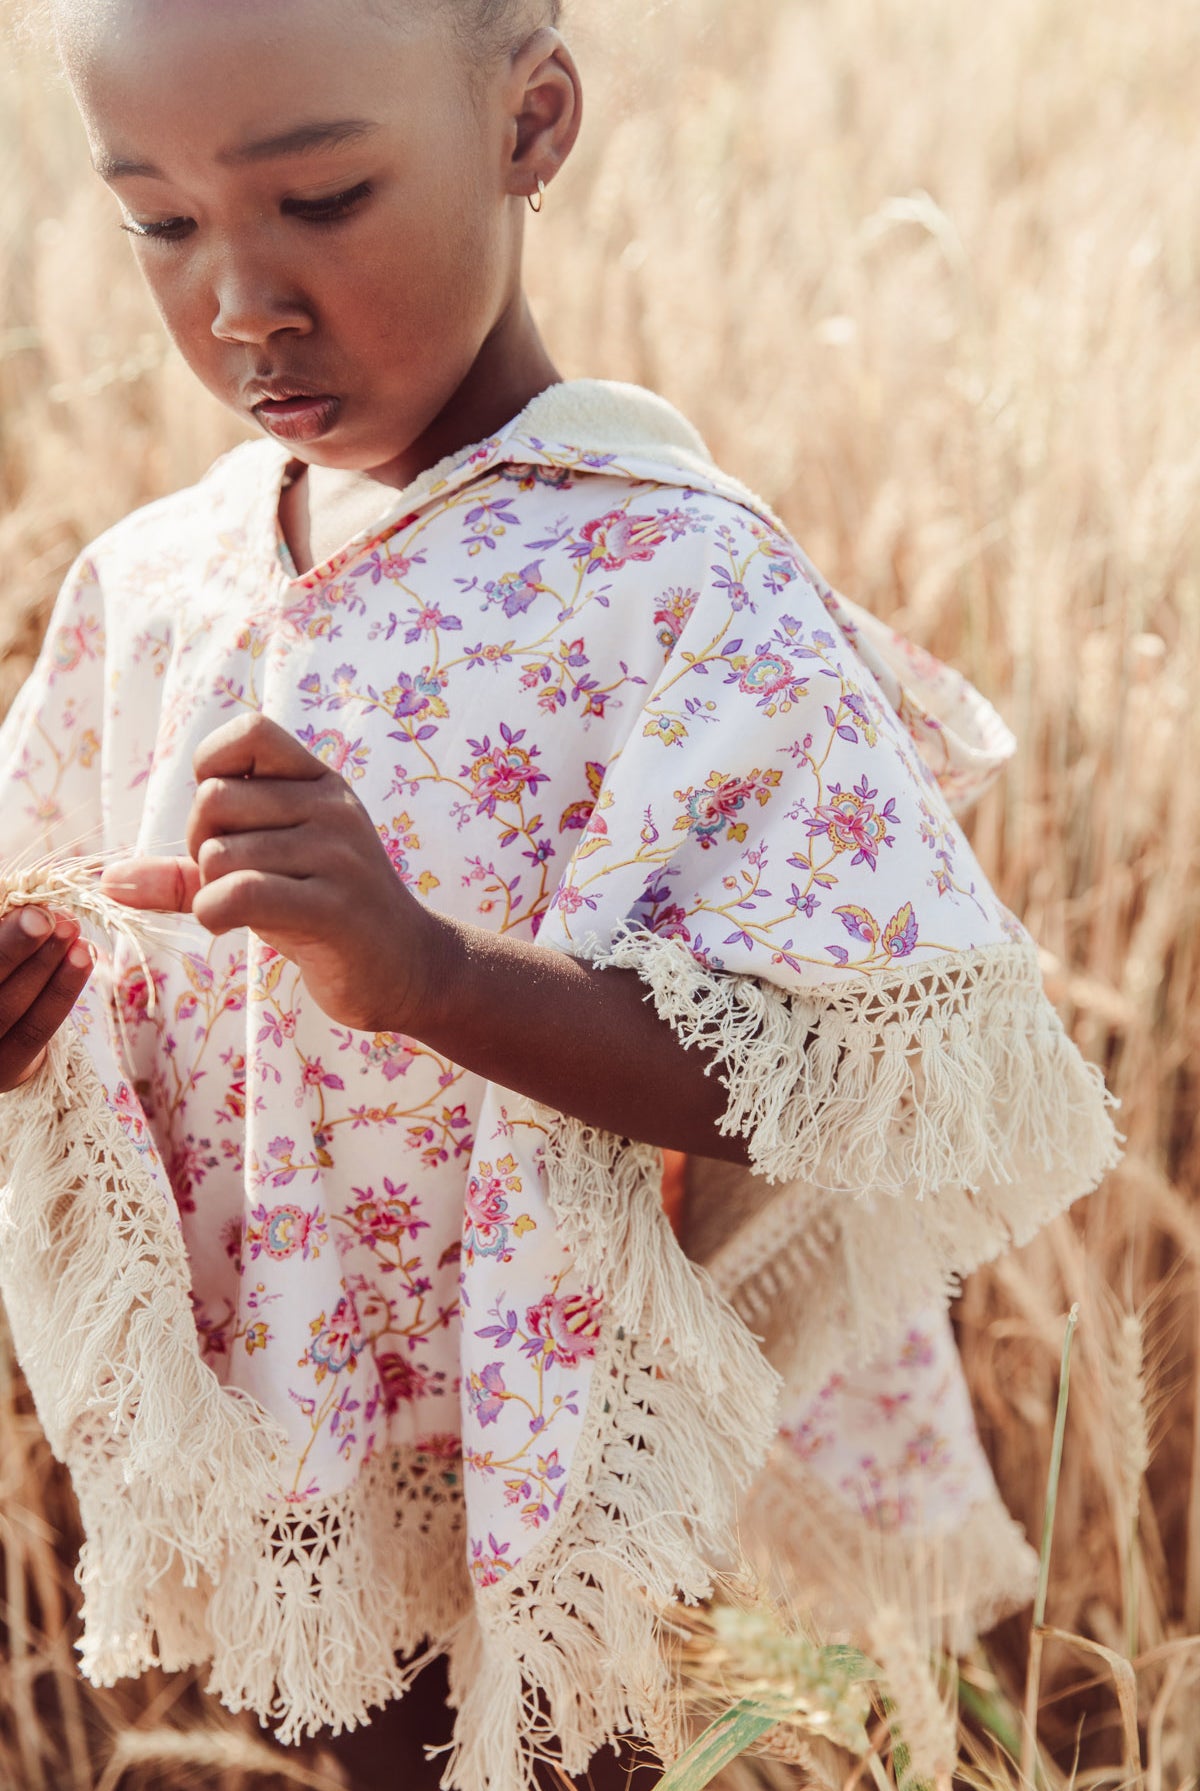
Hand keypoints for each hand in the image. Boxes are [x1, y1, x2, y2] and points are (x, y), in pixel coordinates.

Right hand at [0, 906, 93, 1093]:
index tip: (31, 909)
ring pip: (10, 1010)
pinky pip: (36, 1031)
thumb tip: (30, 906)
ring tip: (75, 932)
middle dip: (16, 949)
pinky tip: (84, 958)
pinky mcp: (3, 1070)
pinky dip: (62, 992)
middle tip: (51, 917)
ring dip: (48, 968)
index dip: (2, 942)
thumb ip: (2, 928)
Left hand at [99, 713, 444, 1032]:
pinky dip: (213, 912)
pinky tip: (229, 926)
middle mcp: (332, 807)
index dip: (212, 770)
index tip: (226, 818)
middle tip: (231, 880)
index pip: (248, 732)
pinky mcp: (334, 907)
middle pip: (214, 799)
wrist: (408, 969)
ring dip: (211, 890)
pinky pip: (239, 893)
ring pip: (219, 853)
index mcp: (320, 782)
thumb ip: (187, 870)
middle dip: (201, 846)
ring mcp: (337, 855)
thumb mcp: (263, 874)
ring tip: (245, 909)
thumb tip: (106, 881)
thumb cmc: (325, 915)